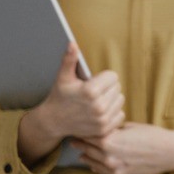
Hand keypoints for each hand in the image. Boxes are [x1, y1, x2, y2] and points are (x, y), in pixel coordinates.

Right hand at [19, 43, 123, 164]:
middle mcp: (98, 107)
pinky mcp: (104, 130)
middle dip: (107, 88)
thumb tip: (73, 43)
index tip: (92, 82)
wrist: (53, 121)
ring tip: (97, 101)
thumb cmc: (60, 96)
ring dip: (111, 100)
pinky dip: (113, 113)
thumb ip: (69, 59)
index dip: (103, 77)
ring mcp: (102, 120)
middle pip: (118, 88)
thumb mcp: (63, 78)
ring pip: (120, 100)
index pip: (113, 76)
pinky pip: (121, 115)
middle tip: (93, 93)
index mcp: (90, 91)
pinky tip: (100, 112)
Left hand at [71, 122, 173, 173]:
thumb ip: (113, 129)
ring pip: (92, 163)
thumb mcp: (131, 126)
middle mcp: (108, 157)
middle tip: (73, 139)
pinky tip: (94, 163)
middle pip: (87, 149)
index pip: (88, 136)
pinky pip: (102, 173)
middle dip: (80, 143)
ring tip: (82, 151)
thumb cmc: (153, 135)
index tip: (77, 128)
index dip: (82, 131)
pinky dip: (96, 167)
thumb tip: (102, 128)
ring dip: (86, 156)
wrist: (170, 152)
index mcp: (110, 141)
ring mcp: (114, 170)